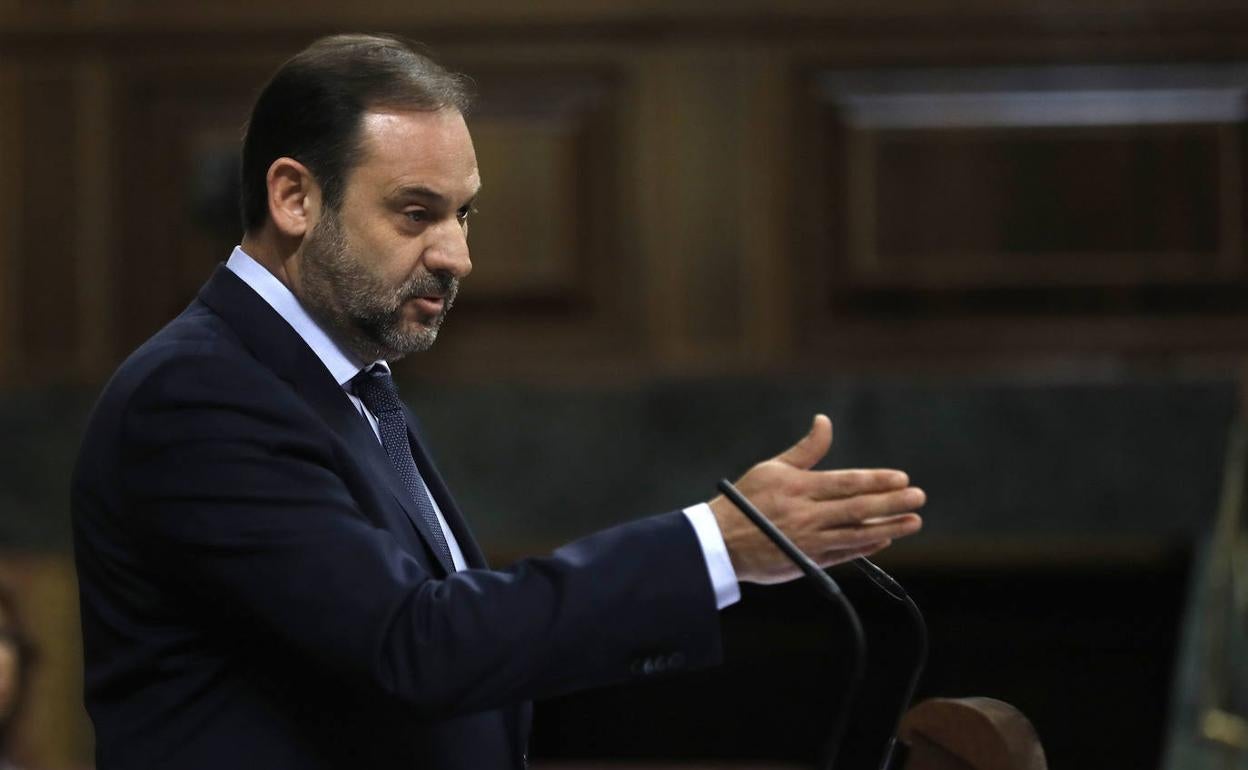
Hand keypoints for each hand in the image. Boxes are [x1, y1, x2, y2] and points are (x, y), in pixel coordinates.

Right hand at [708, 414, 923, 584]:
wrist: (721, 543)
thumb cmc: (746, 500)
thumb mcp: (773, 468)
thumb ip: (806, 449)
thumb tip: (824, 421)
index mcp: (799, 488)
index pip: (847, 483)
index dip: (877, 481)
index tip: (901, 478)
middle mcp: (807, 515)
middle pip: (858, 508)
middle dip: (892, 503)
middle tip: (918, 497)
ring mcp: (809, 541)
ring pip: (857, 534)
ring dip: (889, 528)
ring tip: (914, 521)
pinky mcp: (808, 562)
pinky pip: (844, 554)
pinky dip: (866, 547)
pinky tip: (885, 540)